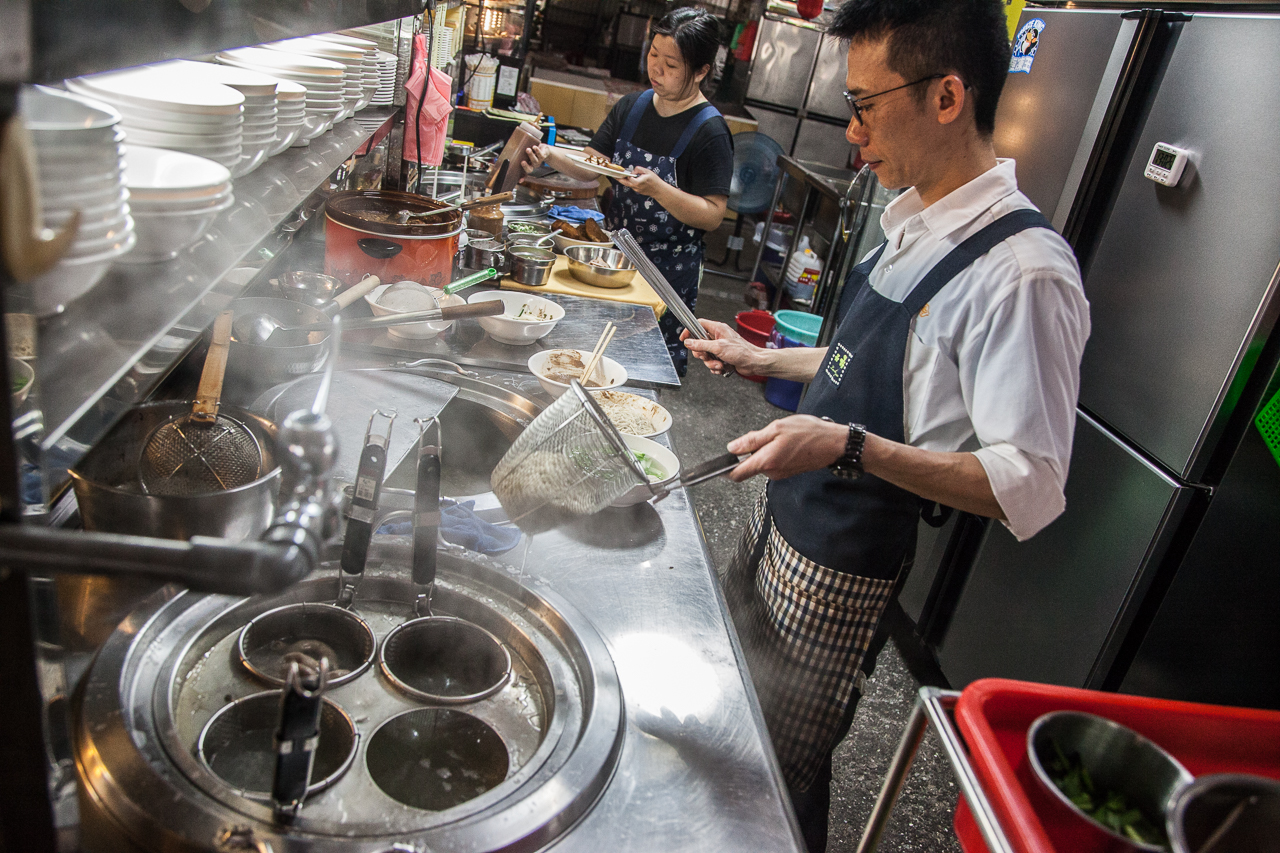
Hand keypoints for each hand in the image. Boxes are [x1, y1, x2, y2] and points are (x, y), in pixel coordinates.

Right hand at [522, 143, 551, 173]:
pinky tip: (534, 147)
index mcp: (529, 166)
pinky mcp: (543, 155)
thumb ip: (523, 155)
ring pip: (535, 160)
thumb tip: (511, 152)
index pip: (526, 172)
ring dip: (531, 155)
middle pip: (530, 168)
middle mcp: (534, 165)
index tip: (520, 176)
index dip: (523, 175)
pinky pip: (540, 154)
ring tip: (527, 149)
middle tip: (522, 162)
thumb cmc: (534, 152)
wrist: (545, 150)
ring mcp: (539, 161)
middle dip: (526, 166)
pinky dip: (537, 150)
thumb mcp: (528, 154)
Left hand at [617, 166, 667, 198]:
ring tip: (621, 175)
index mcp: (638, 182)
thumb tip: (633, 171)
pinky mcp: (638, 191)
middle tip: (613, 175)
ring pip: (629, 184)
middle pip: (625, 183)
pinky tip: (630, 178)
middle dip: (619, 179)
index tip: (622, 172)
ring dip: (626, 180)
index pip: (628, 178)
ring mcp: (637, 190)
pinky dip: (631, 182)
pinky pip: (633, 185)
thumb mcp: (647, 171)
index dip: (626, 175)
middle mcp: (636, 187)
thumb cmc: (654, 180)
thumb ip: (639, 169)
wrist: (659, 190)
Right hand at [681, 319, 760, 375]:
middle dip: (702, 353)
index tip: (683, 339)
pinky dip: (715, 367)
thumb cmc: (741, 351)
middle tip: (706, 356)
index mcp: (717, 329)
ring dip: (710, 363)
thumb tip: (688, 342)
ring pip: (705, 355)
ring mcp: (720, 347)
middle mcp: (718, 337)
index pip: (698, 324)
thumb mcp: (718, 347)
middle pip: (699, 343)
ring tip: (719, 364)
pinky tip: (722, 368)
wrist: (754, 363)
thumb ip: (701, 344)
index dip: (689, 330)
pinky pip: (712, 362)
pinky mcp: (722, 357)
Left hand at [724, 416, 847, 481]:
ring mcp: (780, 473)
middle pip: (749, 465)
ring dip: (765, 450)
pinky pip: (773, 463)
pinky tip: (788, 443)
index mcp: (766, 461)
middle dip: (751, 451)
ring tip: (782, 437)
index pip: (736, 474)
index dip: (724, 470)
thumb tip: (732, 448)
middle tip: (766, 435)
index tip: (718, 465)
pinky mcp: (787, 472)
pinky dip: (774, 453)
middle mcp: (772, 471)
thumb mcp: (776, 428)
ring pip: (762, 463)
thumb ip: (752, 440)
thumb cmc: (809, 433)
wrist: (834, 443)